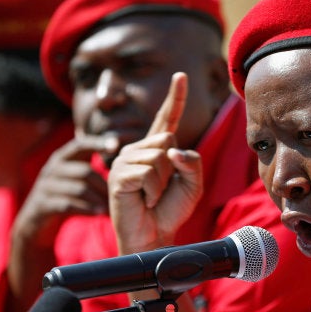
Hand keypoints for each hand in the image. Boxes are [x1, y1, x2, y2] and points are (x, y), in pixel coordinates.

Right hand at [12, 136, 111, 246]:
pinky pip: (68, 205)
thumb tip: (123, 159)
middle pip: (84, 171)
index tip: (116, 145)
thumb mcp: (73, 177)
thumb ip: (90, 166)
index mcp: (62, 157)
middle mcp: (52, 168)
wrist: (36, 220)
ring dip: (98, 199)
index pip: (80, 144)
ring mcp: (45, 187)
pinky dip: (86, 209)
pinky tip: (99, 213)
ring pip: (78, 189)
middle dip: (104, 185)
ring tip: (110, 207)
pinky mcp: (41, 205)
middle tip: (118, 196)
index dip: (97, 143)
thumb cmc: (65, 194)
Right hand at [108, 72, 203, 253]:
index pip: (168, 118)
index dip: (175, 97)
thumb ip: (192, 161)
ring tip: (151, 196)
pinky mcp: (117, 175)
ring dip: (162, 183)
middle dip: (174, 168)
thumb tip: (172, 149)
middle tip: (161, 190)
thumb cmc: (170, 210)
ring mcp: (124, 160)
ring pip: (158, 157)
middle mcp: (138, 149)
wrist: (154, 236)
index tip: (181, 75)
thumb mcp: (193, 184)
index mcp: (156, 149)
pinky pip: (147, 173)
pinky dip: (152, 191)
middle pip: (167, 140)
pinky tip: (143, 200)